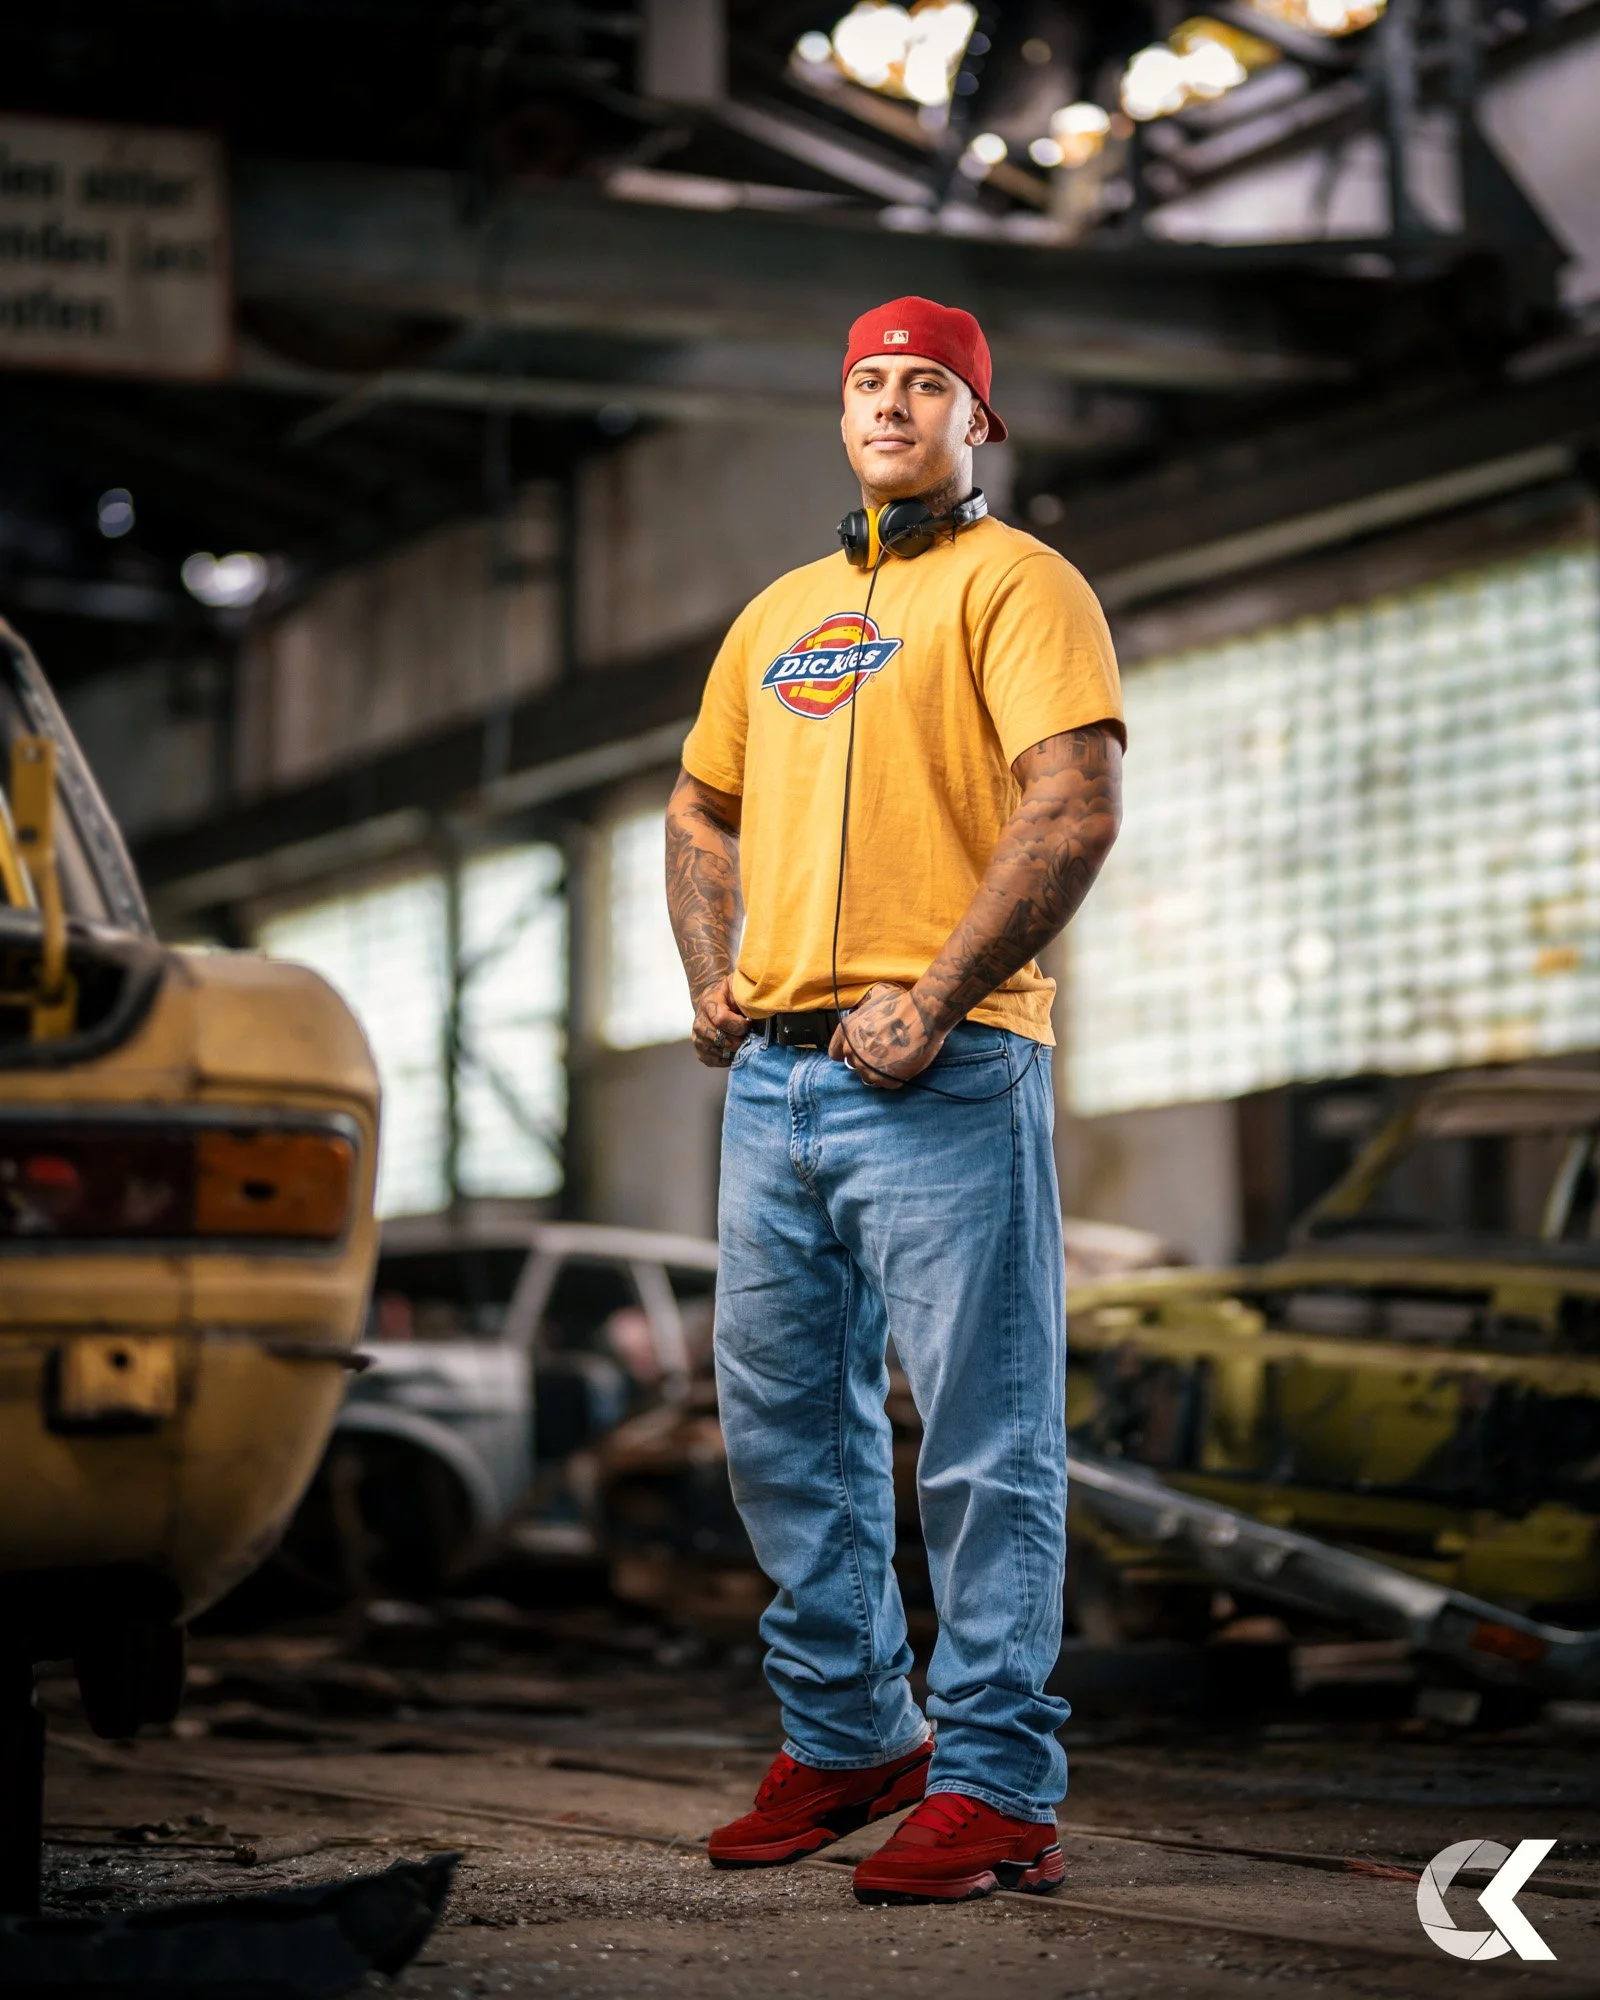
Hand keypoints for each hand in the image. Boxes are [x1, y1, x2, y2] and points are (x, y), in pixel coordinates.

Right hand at [692, 975, 748, 1067]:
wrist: (712, 1001)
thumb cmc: (727, 994)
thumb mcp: (736, 986)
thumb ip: (745, 994)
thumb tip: (760, 1007)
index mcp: (708, 1004)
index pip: (721, 1019)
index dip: (739, 1025)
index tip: (749, 1023)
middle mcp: (700, 1023)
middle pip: (722, 1040)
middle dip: (740, 1039)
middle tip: (749, 1035)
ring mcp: (698, 1038)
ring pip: (719, 1052)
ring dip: (735, 1050)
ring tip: (743, 1041)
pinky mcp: (700, 1051)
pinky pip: (714, 1061)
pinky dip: (727, 1059)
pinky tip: (734, 1050)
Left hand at [828, 982, 947, 1088]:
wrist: (922, 1013)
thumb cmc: (899, 1004)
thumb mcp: (871, 1003)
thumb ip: (862, 1017)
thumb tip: (864, 1017)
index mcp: (846, 1034)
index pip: (835, 1053)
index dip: (849, 1051)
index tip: (859, 1050)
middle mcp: (852, 1053)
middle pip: (854, 1065)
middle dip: (866, 1060)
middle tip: (885, 1051)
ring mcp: (868, 1069)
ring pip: (869, 1077)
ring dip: (879, 1071)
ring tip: (895, 1058)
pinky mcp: (886, 1079)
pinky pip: (886, 1083)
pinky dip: (894, 1077)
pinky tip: (903, 1063)